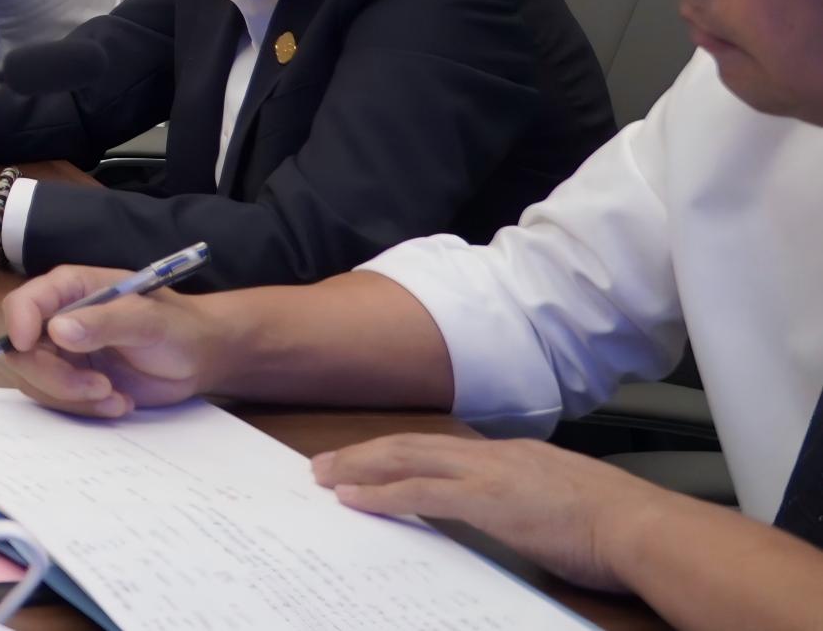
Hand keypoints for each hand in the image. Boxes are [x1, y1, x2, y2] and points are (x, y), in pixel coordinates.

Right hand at [0, 266, 223, 417]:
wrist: (197, 358)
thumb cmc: (177, 327)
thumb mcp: (148, 320)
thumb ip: (105, 322)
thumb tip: (58, 330)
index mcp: (70, 290)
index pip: (23, 303)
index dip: (17, 325)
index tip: (29, 347)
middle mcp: (57, 320)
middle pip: (23, 352)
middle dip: (56, 377)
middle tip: (100, 387)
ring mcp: (63, 353)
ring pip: (36, 381)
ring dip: (74, 398)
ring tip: (117, 397)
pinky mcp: (73, 381)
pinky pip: (58, 401)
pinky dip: (86, 409)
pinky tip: (120, 402)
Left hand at [309, 436, 664, 593]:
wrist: (645, 528)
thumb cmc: (624, 528)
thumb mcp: (572, 503)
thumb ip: (540, 502)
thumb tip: (529, 516)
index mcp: (518, 454)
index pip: (447, 448)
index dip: (405, 453)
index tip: (375, 459)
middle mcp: (497, 454)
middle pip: (415, 444)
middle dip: (366, 452)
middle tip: (325, 462)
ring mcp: (489, 474)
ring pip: (406, 459)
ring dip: (360, 466)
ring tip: (325, 475)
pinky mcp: (486, 500)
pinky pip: (418, 493)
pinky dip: (380, 494)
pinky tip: (353, 498)